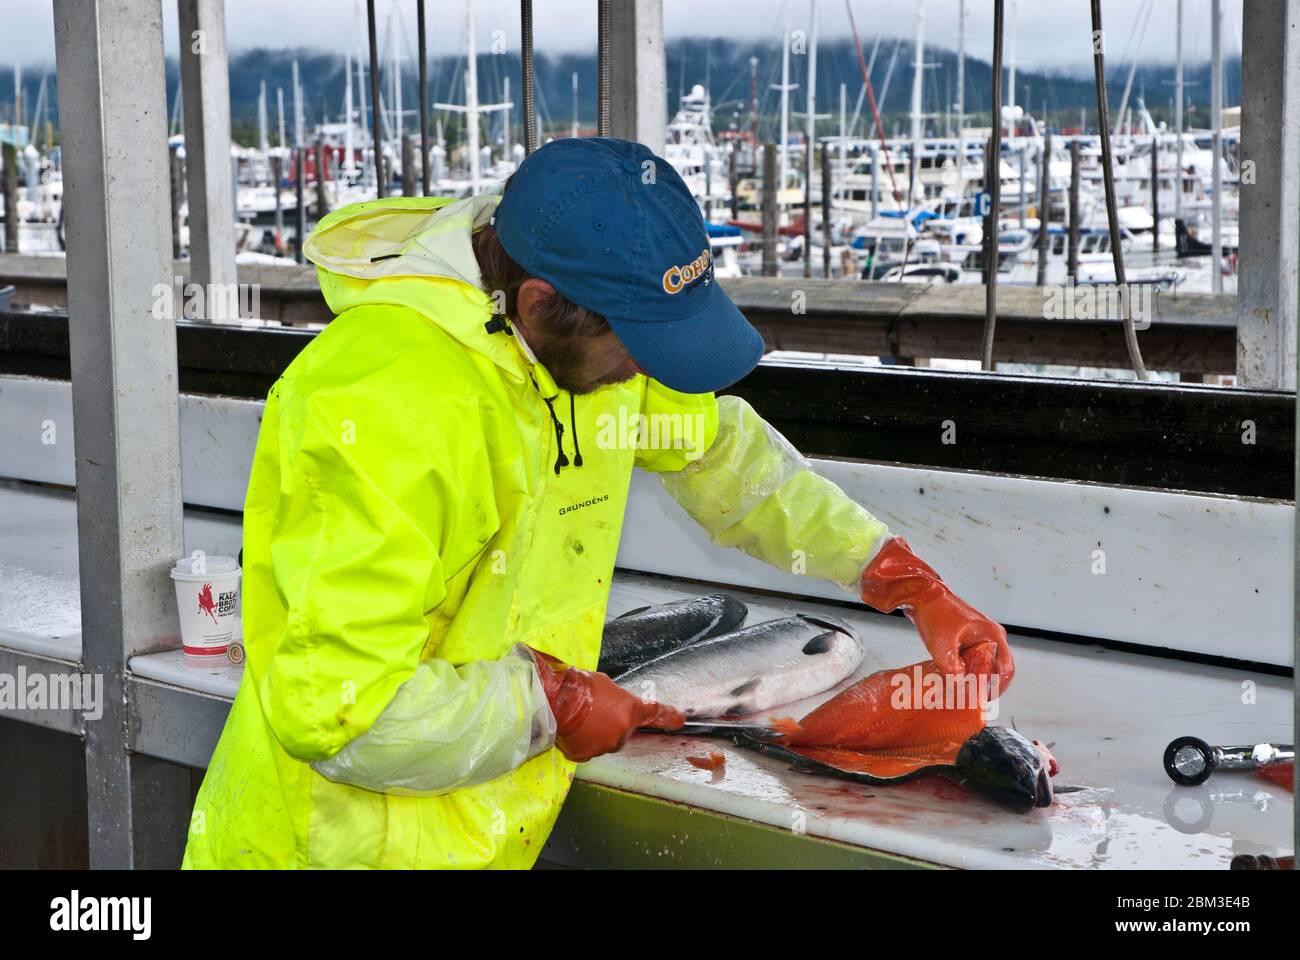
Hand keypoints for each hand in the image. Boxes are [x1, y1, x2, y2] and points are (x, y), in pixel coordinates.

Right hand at [528, 649, 684, 761]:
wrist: (554, 700)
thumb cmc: (579, 686)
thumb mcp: (605, 684)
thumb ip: (617, 699)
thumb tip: (616, 704)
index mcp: (629, 711)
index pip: (654, 714)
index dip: (668, 716)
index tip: (680, 719)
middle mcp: (621, 732)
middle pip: (623, 731)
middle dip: (613, 723)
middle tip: (595, 711)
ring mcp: (604, 746)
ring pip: (606, 742)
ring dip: (597, 733)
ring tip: (580, 718)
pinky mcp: (586, 755)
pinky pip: (589, 750)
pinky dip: (583, 742)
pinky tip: (573, 730)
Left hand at [859, 537, 1014, 694]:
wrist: (920, 594)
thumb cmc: (934, 613)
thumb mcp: (941, 645)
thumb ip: (951, 669)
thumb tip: (958, 688)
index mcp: (993, 635)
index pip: (1006, 668)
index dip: (998, 687)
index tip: (986, 700)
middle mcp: (991, 635)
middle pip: (997, 668)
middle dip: (987, 685)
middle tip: (974, 700)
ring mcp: (981, 635)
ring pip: (985, 664)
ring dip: (976, 678)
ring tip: (964, 693)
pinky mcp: (969, 637)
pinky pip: (974, 658)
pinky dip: (968, 670)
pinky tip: (956, 680)